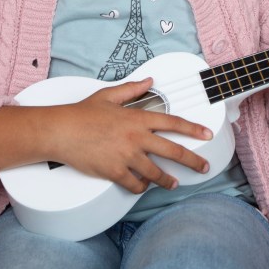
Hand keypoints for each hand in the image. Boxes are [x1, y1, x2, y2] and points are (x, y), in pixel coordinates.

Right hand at [47, 77, 212, 194]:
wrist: (62, 131)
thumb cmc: (82, 113)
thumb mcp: (109, 95)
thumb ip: (132, 89)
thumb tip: (148, 81)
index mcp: (137, 118)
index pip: (173, 123)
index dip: (193, 129)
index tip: (206, 134)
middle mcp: (136, 138)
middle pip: (173, 151)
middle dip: (193, 161)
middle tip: (203, 167)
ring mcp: (127, 157)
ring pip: (156, 173)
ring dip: (167, 180)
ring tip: (174, 183)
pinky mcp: (115, 172)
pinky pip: (135, 184)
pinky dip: (141, 186)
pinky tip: (143, 186)